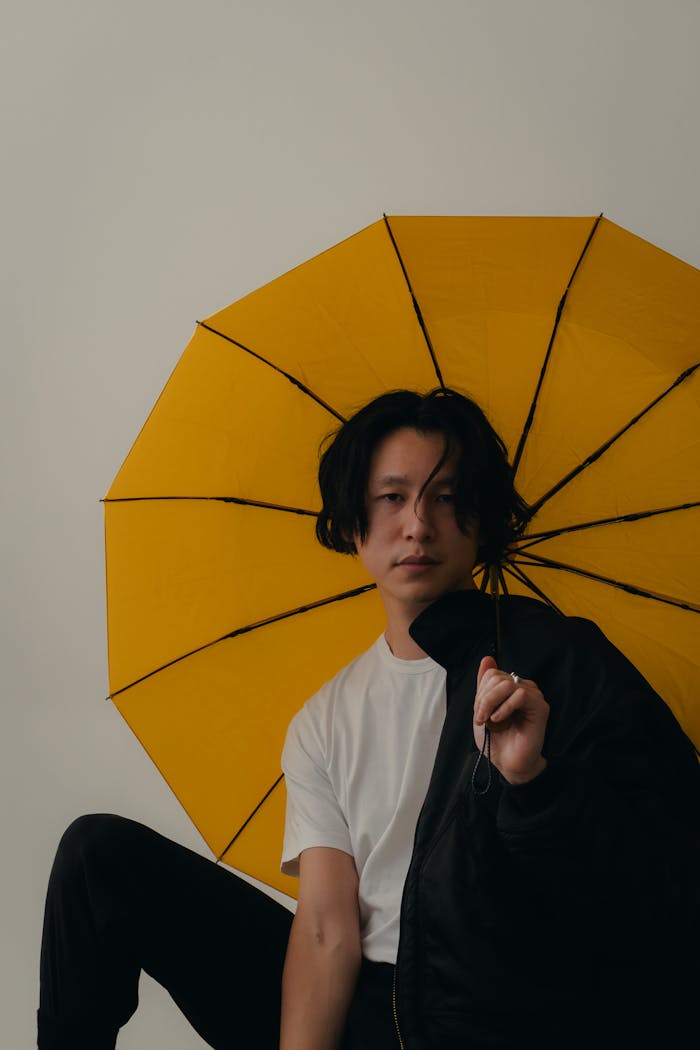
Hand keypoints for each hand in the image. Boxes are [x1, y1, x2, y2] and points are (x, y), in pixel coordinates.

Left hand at [473, 656, 548, 784]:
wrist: (507, 762)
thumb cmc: (497, 739)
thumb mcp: (483, 709)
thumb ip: (484, 685)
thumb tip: (487, 659)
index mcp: (509, 688)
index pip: (491, 674)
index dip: (481, 692)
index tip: (478, 713)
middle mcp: (523, 688)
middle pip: (497, 677)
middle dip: (484, 699)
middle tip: (482, 718)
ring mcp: (533, 696)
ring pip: (507, 684)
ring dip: (491, 703)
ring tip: (490, 720)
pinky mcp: (540, 707)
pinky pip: (521, 694)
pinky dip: (505, 707)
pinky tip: (500, 720)